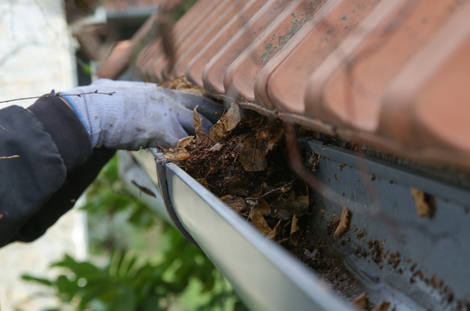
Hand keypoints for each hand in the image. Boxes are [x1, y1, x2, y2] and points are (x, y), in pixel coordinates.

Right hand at [62, 79, 222, 149]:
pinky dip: (188, 155)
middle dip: (216, 123)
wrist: (94, 110)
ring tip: (216, 151)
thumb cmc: (104, 100)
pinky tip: (193, 162)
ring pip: (198, 129)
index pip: (196, 98)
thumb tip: (118, 86)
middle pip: (203, 112)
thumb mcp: (126, 91)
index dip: (210, 107)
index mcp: (163, 92)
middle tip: (227, 133)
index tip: (221, 114)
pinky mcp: (162, 132)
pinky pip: (183, 146)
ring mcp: (168, 115)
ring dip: (206, 141)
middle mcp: (170, 102)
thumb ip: (136, 94)